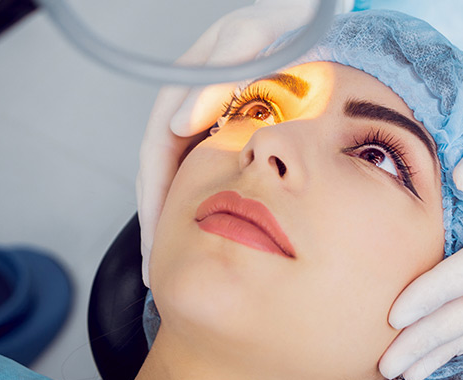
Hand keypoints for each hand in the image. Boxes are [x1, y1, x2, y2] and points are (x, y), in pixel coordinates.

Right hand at [137, 0, 318, 285]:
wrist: (310, 10)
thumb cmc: (289, 19)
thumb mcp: (256, 34)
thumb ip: (223, 69)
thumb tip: (180, 124)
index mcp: (188, 80)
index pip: (160, 147)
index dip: (157, 195)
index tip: (159, 238)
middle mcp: (188, 97)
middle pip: (158, 167)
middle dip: (156, 220)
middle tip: (152, 270)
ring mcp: (203, 110)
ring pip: (175, 172)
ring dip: (169, 217)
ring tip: (162, 265)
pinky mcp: (221, 121)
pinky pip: (197, 166)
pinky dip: (193, 201)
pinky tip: (196, 231)